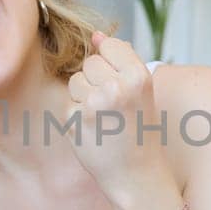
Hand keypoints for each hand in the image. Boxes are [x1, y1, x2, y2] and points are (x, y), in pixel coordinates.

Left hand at [65, 31, 171, 199]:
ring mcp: (93, 104)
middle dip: (97, 80)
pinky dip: (77, 115)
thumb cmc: (139, 129)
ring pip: (75, 80)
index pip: (109, 45)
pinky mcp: (74, 120)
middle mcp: (117, 87)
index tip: (121, 84)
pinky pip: (68, 103)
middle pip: (90, 62)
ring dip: (84, 95)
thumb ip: (122, 59)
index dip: (112, 64)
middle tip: (113, 106)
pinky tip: (93, 130)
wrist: (136, 174)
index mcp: (139, 76)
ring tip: (103, 117)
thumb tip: (95, 36)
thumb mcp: (142, 90)